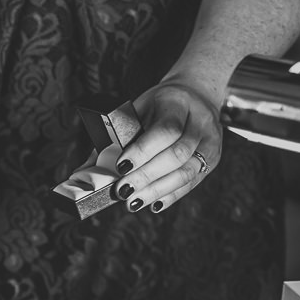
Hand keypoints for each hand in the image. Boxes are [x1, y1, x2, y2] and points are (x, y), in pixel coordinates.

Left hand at [111, 79, 222, 213]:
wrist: (194, 95)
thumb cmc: (159, 104)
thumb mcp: (137, 108)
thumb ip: (117, 136)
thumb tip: (87, 169)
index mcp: (178, 103)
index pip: (165, 130)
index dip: (143, 151)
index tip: (121, 167)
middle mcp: (200, 123)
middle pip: (177, 154)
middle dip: (146, 176)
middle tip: (123, 190)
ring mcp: (210, 142)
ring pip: (186, 172)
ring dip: (157, 190)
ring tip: (133, 201)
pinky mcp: (212, 159)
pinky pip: (192, 182)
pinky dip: (171, 195)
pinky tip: (153, 203)